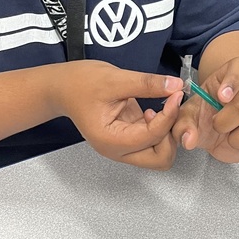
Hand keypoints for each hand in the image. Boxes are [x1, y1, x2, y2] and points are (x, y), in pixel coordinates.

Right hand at [50, 60, 183, 168]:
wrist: (62, 87)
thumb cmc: (79, 84)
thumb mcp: (115, 79)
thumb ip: (146, 84)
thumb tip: (175, 86)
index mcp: (111, 141)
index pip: (152, 136)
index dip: (169, 115)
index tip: (176, 94)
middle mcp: (118, 150)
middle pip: (160, 158)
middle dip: (171, 135)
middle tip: (172, 108)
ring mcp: (124, 145)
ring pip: (159, 153)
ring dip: (168, 133)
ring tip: (164, 108)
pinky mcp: (129, 136)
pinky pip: (153, 140)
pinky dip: (161, 127)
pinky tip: (157, 109)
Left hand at [172, 56, 238, 163]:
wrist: (215, 133)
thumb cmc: (204, 116)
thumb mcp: (187, 118)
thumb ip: (183, 126)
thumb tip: (189, 139)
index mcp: (226, 78)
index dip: (233, 80)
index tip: (222, 96)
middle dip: (225, 122)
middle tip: (217, 126)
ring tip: (231, 138)